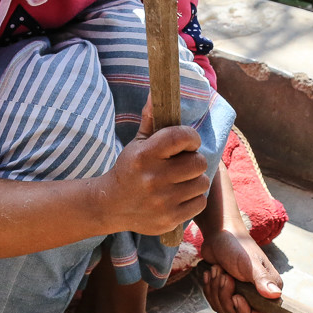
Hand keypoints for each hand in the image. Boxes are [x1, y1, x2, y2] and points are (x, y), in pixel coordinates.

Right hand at [100, 99, 209, 235]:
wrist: (111, 205)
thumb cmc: (129, 169)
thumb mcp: (137, 144)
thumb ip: (151, 119)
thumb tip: (157, 92)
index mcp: (145, 155)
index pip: (182, 137)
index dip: (191, 138)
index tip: (188, 142)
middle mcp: (154, 178)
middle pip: (198, 162)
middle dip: (193, 160)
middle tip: (183, 163)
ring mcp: (162, 201)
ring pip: (202, 182)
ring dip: (195, 180)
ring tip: (181, 180)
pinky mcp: (169, 219)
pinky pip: (200, 202)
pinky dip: (194, 198)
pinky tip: (180, 195)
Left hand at [199, 228, 283, 312]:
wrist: (219, 234)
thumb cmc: (237, 245)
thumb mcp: (249, 263)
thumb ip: (262, 279)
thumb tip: (276, 295)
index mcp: (268, 290)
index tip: (236, 297)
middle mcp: (256, 296)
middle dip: (226, 297)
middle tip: (224, 276)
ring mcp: (240, 295)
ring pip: (225, 311)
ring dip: (216, 291)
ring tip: (217, 270)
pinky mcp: (225, 293)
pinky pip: (215, 304)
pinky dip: (209, 289)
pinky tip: (210, 273)